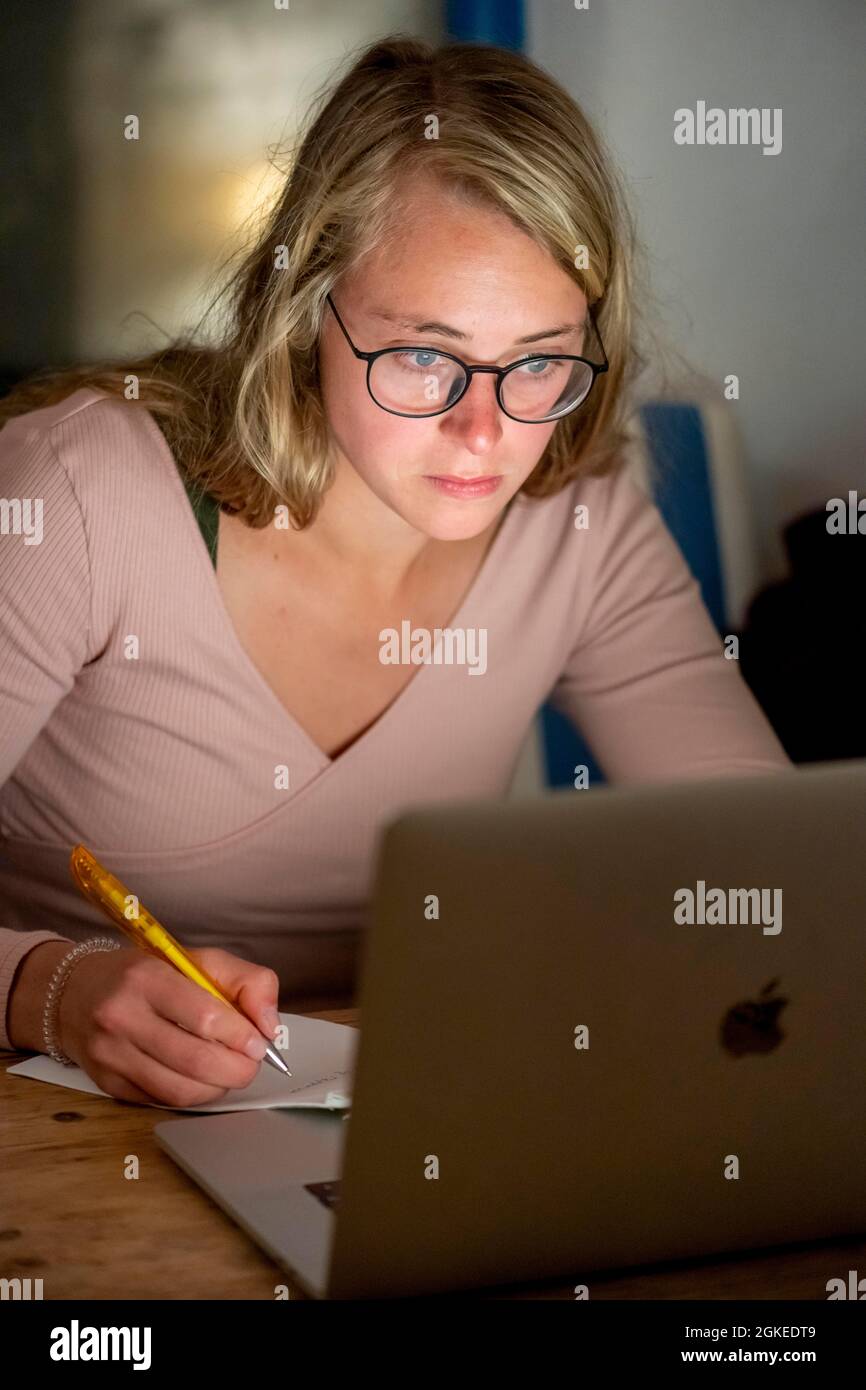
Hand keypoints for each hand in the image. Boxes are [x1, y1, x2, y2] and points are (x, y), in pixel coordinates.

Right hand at [56, 945, 280, 1106]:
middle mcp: (122, 1016)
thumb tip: (270, 1026)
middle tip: (251, 1063)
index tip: (259, 1042)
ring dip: (218, 1087)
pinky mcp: (107, 1083)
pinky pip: (162, 1102)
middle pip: (196, 1060)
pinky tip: (201, 1080)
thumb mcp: (197, 960)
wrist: (76, 992)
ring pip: (180, 1090)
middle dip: (237, 1069)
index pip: (206, 1016)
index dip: (242, 1036)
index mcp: (147, 977)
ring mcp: (111, 1054)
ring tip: (229, 1072)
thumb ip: (246, 981)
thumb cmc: (147, 975)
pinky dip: (192, 1096)